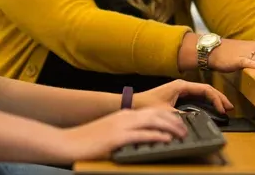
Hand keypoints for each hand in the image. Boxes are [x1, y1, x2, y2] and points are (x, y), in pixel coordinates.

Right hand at [60, 107, 186, 160]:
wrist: (68, 142)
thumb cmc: (88, 140)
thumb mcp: (111, 132)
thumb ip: (127, 132)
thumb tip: (144, 138)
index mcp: (125, 115)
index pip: (153, 112)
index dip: (169, 117)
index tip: (181, 124)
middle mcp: (125, 117)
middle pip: (157, 114)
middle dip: (175, 121)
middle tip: (186, 130)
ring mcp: (121, 126)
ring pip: (153, 122)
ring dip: (171, 128)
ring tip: (182, 134)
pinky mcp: (117, 138)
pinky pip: (142, 135)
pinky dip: (156, 136)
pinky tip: (166, 139)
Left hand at [133, 79, 233, 113]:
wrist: (134, 103)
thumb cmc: (148, 105)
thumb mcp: (166, 112)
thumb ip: (182, 116)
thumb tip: (196, 120)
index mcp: (181, 86)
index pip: (205, 89)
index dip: (216, 99)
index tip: (222, 109)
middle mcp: (182, 85)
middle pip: (206, 89)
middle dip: (219, 97)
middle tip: (230, 107)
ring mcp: (181, 89)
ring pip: (202, 92)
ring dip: (214, 98)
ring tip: (224, 107)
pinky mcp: (178, 94)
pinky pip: (197, 95)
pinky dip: (206, 100)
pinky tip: (211, 107)